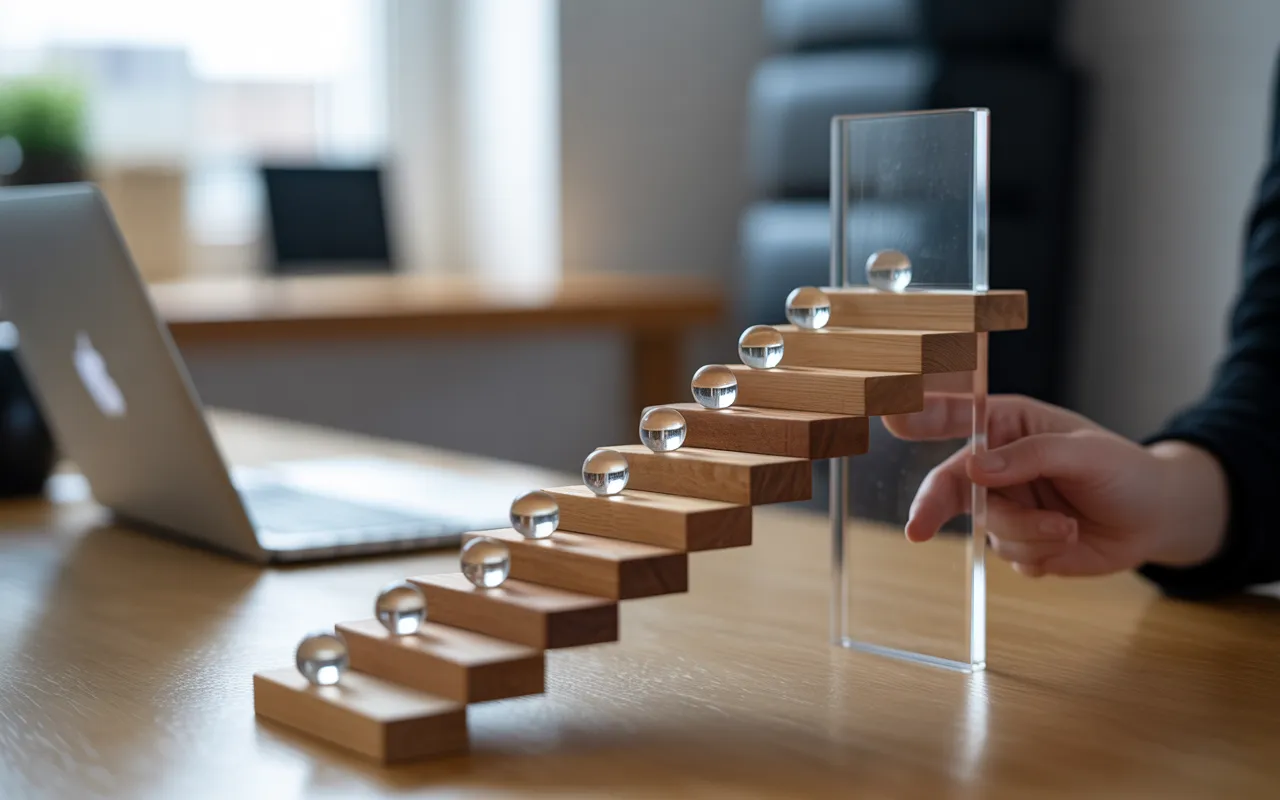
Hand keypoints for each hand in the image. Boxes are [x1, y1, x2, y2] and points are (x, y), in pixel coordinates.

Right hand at [883, 394, 1228, 577]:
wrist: (1156, 518)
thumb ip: (1029, 456)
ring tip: (1070, 526)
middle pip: (950, 486)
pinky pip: (1011, 555)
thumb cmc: (1124, 470)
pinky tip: (1068, 541)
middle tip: (917, 531)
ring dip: (1030, 533)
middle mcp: (997, 466)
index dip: (921, 417)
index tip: (892, 419)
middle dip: (935, 509)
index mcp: (1007, 426)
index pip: (956, 417)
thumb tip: (974, 467)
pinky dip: (1041, 553)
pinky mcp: (1018, 541)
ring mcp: (1005, 505)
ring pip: (989, 528)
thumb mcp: (1084, 453)